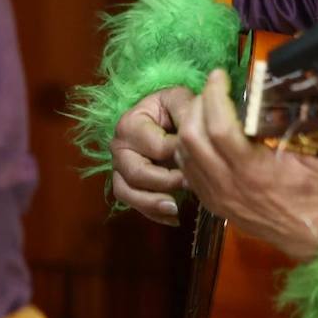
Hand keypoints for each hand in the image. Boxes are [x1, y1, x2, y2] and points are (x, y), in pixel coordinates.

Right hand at [110, 86, 195, 225]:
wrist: (167, 118)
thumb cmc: (174, 108)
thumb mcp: (181, 100)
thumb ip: (187, 109)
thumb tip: (196, 130)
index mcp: (130, 123)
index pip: (156, 147)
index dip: (179, 153)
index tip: (199, 157)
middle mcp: (119, 146)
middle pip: (136, 172)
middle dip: (165, 182)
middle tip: (189, 184)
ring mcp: (120, 167)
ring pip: (128, 192)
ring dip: (152, 203)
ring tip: (176, 208)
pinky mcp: (126, 183)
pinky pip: (133, 204)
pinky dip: (152, 213)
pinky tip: (174, 218)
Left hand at [177, 69, 317, 259]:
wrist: (317, 238)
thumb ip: (304, 125)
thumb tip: (291, 90)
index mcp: (254, 171)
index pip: (219, 127)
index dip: (214, 95)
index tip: (219, 75)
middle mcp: (228, 185)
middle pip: (191, 137)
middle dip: (197, 104)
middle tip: (213, 88)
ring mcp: (217, 197)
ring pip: (183, 153)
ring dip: (189, 123)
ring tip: (207, 106)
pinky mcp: (213, 204)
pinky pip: (186, 170)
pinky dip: (189, 146)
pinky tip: (204, 133)